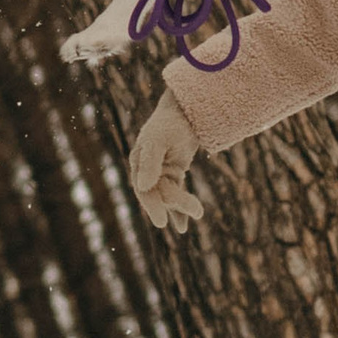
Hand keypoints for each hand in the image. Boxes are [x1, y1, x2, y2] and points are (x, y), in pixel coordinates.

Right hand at [129, 91, 203, 232]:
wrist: (186, 110)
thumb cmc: (170, 123)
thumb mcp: (159, 141)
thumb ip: (150, 163)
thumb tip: (142, 186)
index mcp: (139, 162)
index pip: (144, 190)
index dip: (152, 206)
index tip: (161, 222)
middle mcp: (147, 170)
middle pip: (160, 194)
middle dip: (176, 203)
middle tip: (197, 210)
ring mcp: (160, 172)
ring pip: (169, 195)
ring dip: (181, 206)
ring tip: (198, 213)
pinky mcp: (173, 172)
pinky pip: (176, 193)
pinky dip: (179, 208)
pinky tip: (183, 226)